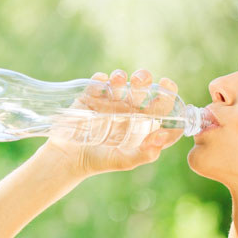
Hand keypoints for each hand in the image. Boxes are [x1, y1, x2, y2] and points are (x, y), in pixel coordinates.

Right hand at [41, 69, 181, 174]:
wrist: (68, 159)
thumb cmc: (100, 161)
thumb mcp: (124, 161)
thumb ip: (145, 154)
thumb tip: (162, 137)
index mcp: (143, 123)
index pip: (162, 107)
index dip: (168, 96)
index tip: (167, 87)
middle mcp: (129, 110)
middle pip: (142, 89)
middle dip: (144, 79)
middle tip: (140, 80)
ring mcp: (109, 102)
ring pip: (120, 82)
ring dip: (121, 77)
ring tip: (118, 78)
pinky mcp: (90, 98)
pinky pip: (97, 83)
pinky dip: (100, 80)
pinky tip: (101, 83)